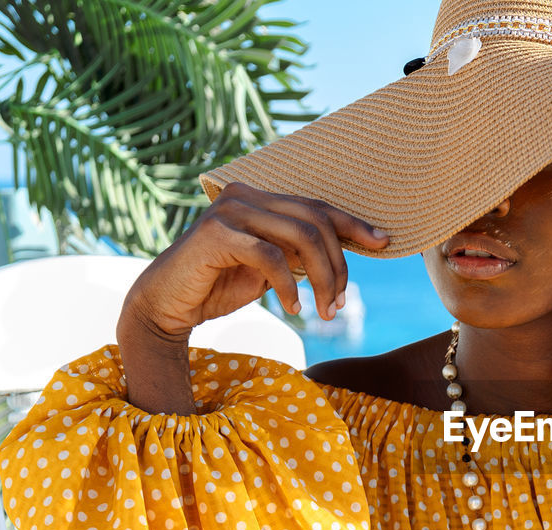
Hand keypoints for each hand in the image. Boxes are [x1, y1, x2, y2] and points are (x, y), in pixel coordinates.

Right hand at [121, 182, 390, 339]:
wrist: (166, 305)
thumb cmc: (219, 287)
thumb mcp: (270, 268)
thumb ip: (298, 254)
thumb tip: (344, 254)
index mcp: (259, 199)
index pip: (317, 207)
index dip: (353, 224)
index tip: (384, 243)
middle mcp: (245, 196)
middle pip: (316, 222)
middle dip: (339, 265)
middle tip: (341, 304)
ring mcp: (229, 211)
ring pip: (301, 238)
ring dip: (323, 279)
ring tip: (326, 311)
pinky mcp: (216, 235)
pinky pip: (272, 258)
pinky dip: (290, 287)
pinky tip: (293, 310)